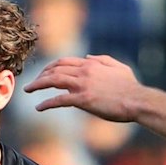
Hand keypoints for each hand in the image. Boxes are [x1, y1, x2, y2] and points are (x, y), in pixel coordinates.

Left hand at [23, 55, 145, 122]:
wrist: (137, 100)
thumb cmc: (130, 87)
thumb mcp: (118, 67)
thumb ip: (102, 59)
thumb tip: (87, 57)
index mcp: (91, 64)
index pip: (64, 62)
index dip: (51, 67)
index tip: (44, 73)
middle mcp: (84, 71)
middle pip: (55, 69)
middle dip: (41, 74)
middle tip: (32, 83)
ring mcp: (83, 85)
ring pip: (53, 81)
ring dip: (37, 85)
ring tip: (27, 90)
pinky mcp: (83, 99)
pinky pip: (59, 100)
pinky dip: (46, 103)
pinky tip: (39, 108)